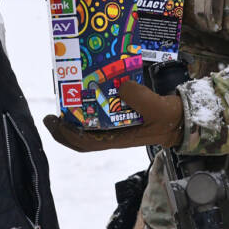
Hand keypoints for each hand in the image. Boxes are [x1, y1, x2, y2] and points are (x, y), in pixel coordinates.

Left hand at [43, 80, 182, 151]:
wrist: (178, 119)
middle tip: (50, 117)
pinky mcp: (118, 120)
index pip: (87, 142)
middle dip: (62, 131)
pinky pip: (96, 120)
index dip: (69, 134)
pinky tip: (82, 99)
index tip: (56, 121)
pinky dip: (86, 112)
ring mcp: (114, 129)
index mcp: (118, 139)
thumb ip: (140, 98)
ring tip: (61, 106)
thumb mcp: (156, 107)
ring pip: (86, 131)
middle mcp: (112, 136)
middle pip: (80, 140)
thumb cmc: (167, 117)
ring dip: (71, 122)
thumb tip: (120, 86)